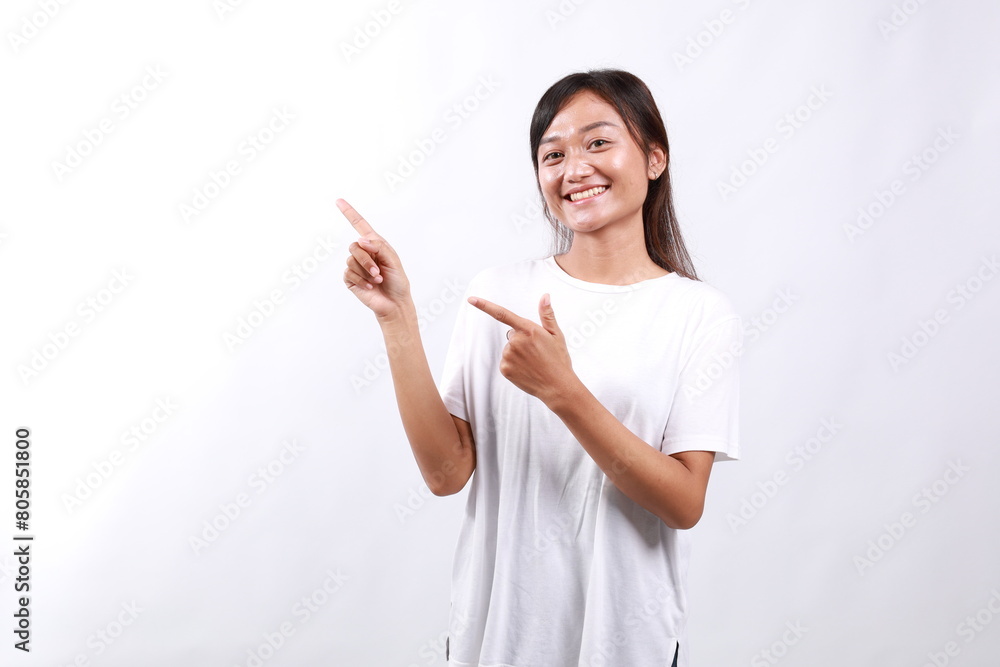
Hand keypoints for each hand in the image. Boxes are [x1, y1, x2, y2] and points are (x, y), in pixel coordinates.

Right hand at [337, 198, 411, 319]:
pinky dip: (361, 281)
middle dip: (366, 260)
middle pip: (354, 246)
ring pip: (351, 260)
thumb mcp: (393, 260)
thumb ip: (379, 247)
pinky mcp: (350, 279)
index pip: (360, 225)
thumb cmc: (397, 281)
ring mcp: (355, 266)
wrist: (394, 303)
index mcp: (375, 245)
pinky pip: (349, 273)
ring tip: (377, 280)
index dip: (349, 212)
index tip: (339, 201)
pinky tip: (370, 287)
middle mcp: (363, 253)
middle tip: (378, 272)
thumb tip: (361, 240)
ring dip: (366, 272)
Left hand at [468, 293, 578, 406]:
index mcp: (529, 330)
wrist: (557, 386)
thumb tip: (545, 296)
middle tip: (536, 351)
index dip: (485, 306)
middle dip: (522, 340)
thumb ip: (547, 314)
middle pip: (512, 335)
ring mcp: (509, 356)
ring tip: (533, 362)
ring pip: (509, 349)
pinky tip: (526, 369)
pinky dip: (514, 364)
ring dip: (518, 353)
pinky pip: (506, 361)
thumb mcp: (556, 335)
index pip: (502, 314)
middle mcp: (516, 341)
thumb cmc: (558, 360)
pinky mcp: (505, 369)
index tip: (471, 300)